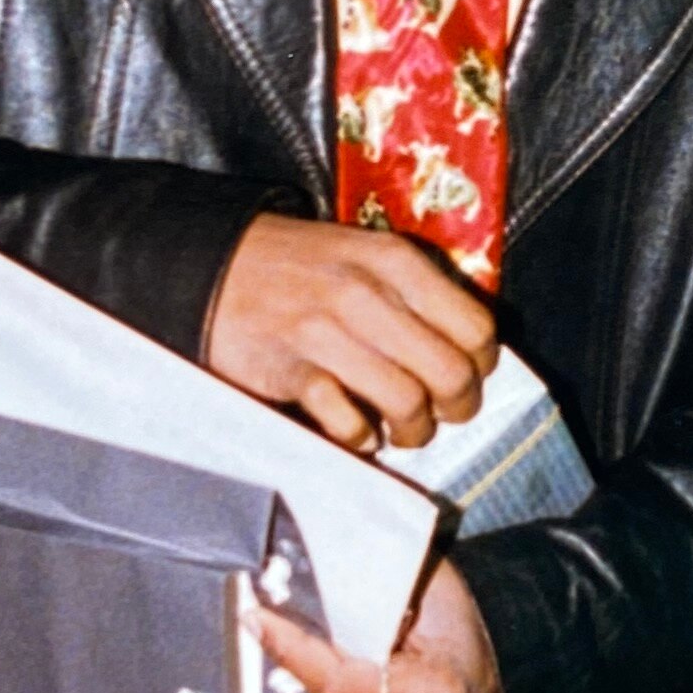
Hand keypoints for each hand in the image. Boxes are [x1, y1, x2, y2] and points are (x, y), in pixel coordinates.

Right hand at [205, 216, 497, 452]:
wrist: (212, 265)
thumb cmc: (299, 267)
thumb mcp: (365, 255)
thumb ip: (415, 292)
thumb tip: (468, 350)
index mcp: (395, 261)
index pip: (476, 328)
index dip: (480, 365)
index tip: (466, 375)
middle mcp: (366, 294)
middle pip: (451, 372)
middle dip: (457, 407)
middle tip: (441, 414)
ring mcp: (326, 333)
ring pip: (408, 402)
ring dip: (412, 430)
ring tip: (400, 429)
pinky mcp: (289, 370)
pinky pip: (347, 422)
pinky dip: (359, 437)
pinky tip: (354, 429)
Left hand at [258, 558, 500, 692]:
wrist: (478, 667)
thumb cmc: (451, 620)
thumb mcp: (423, 589)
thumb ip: (368, 593)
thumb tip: (296, 579)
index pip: (340, 682)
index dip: (294, 651)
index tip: (254, 617)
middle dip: (290, 664)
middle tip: (262, 622)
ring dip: (299, 688)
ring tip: (294, 649)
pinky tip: (317, 683)